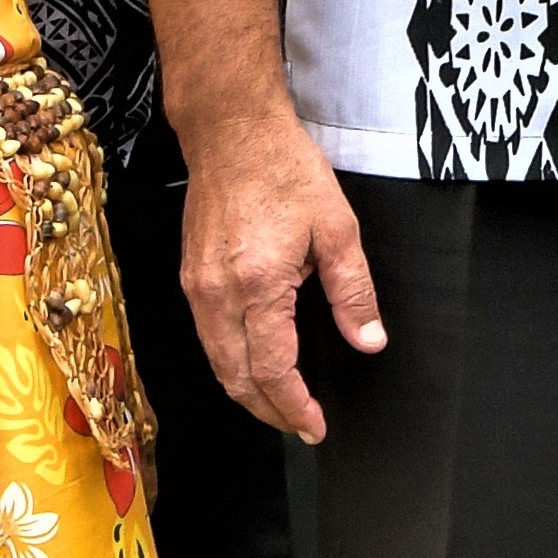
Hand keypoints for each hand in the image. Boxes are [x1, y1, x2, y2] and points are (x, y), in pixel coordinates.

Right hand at [180, 100, 382, 442]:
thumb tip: (368, 339)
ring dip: (247, 392)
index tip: (314, 425)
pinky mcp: (189, 277)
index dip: (294, 407)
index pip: (273, 370)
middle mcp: (218, 294)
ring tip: (280, 405)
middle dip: (269, 411)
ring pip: (217, 362)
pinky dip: (230, 364)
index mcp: (258, 286)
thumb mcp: (336, 228)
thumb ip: (353, 290)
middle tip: (300, 425)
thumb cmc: (283, 169)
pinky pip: (207, 337)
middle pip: (237, 378)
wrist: (232, 132)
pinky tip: (253, 365)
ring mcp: (197, 287)